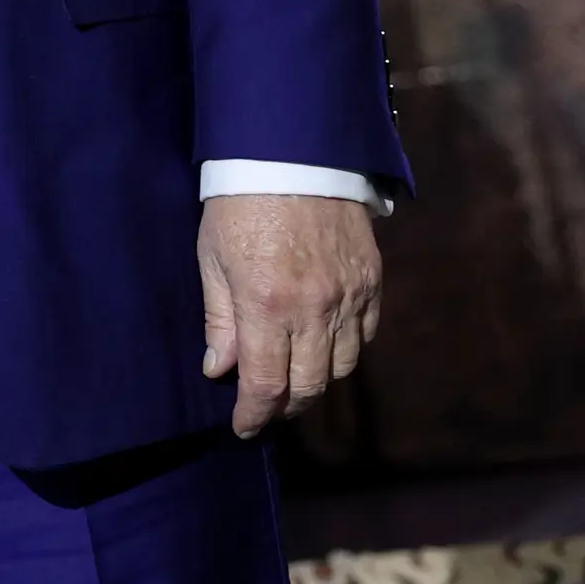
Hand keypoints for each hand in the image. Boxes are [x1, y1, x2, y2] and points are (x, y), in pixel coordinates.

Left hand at [198, 193, 382, 437]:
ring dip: (316, 382)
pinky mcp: (372, 281)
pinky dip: (345, 351)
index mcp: (266, 305)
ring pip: (341, 367)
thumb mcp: (212, 259)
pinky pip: (366, 335)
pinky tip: (324, 348)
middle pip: (309, 386)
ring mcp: (349, 296)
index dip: (254, 414)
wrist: (293, 155)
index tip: (243, 428)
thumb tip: (220, 370)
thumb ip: (219, 320)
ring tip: (293, 381)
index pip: (266, 384)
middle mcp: (314, 309)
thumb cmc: (238, 205)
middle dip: (286, 407)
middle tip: (267, 410)